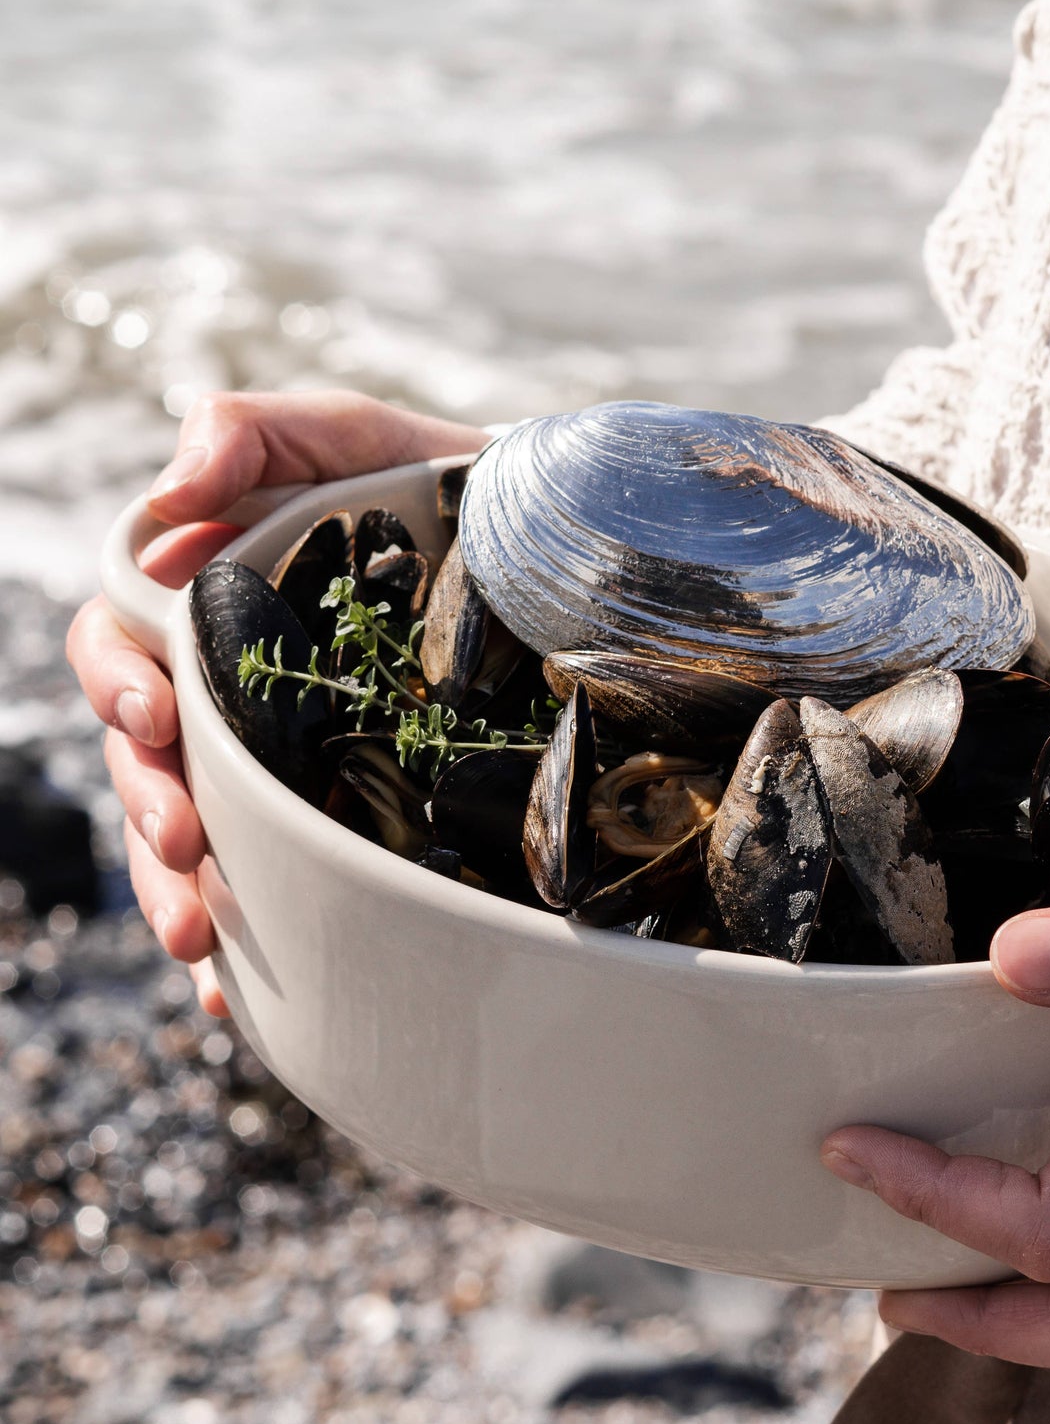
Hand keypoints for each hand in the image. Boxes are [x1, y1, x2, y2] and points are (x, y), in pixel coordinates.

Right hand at [67, 391, 488, 1015]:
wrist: (554, 562)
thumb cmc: (446, 494)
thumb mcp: (361, 440)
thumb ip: (264, 434)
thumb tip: (176, 485)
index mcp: (217, 603)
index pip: (127, 642)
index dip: (120, 682)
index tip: (158, 717)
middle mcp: (237, 686)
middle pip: (152, 754)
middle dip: (151, 803)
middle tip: (186, 842)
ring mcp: (287, 754)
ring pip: (201, 829)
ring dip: (181, 885)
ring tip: (199, 937)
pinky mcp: (342, 809)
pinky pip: (279, 879)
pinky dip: (248, 936)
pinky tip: (235, 989)